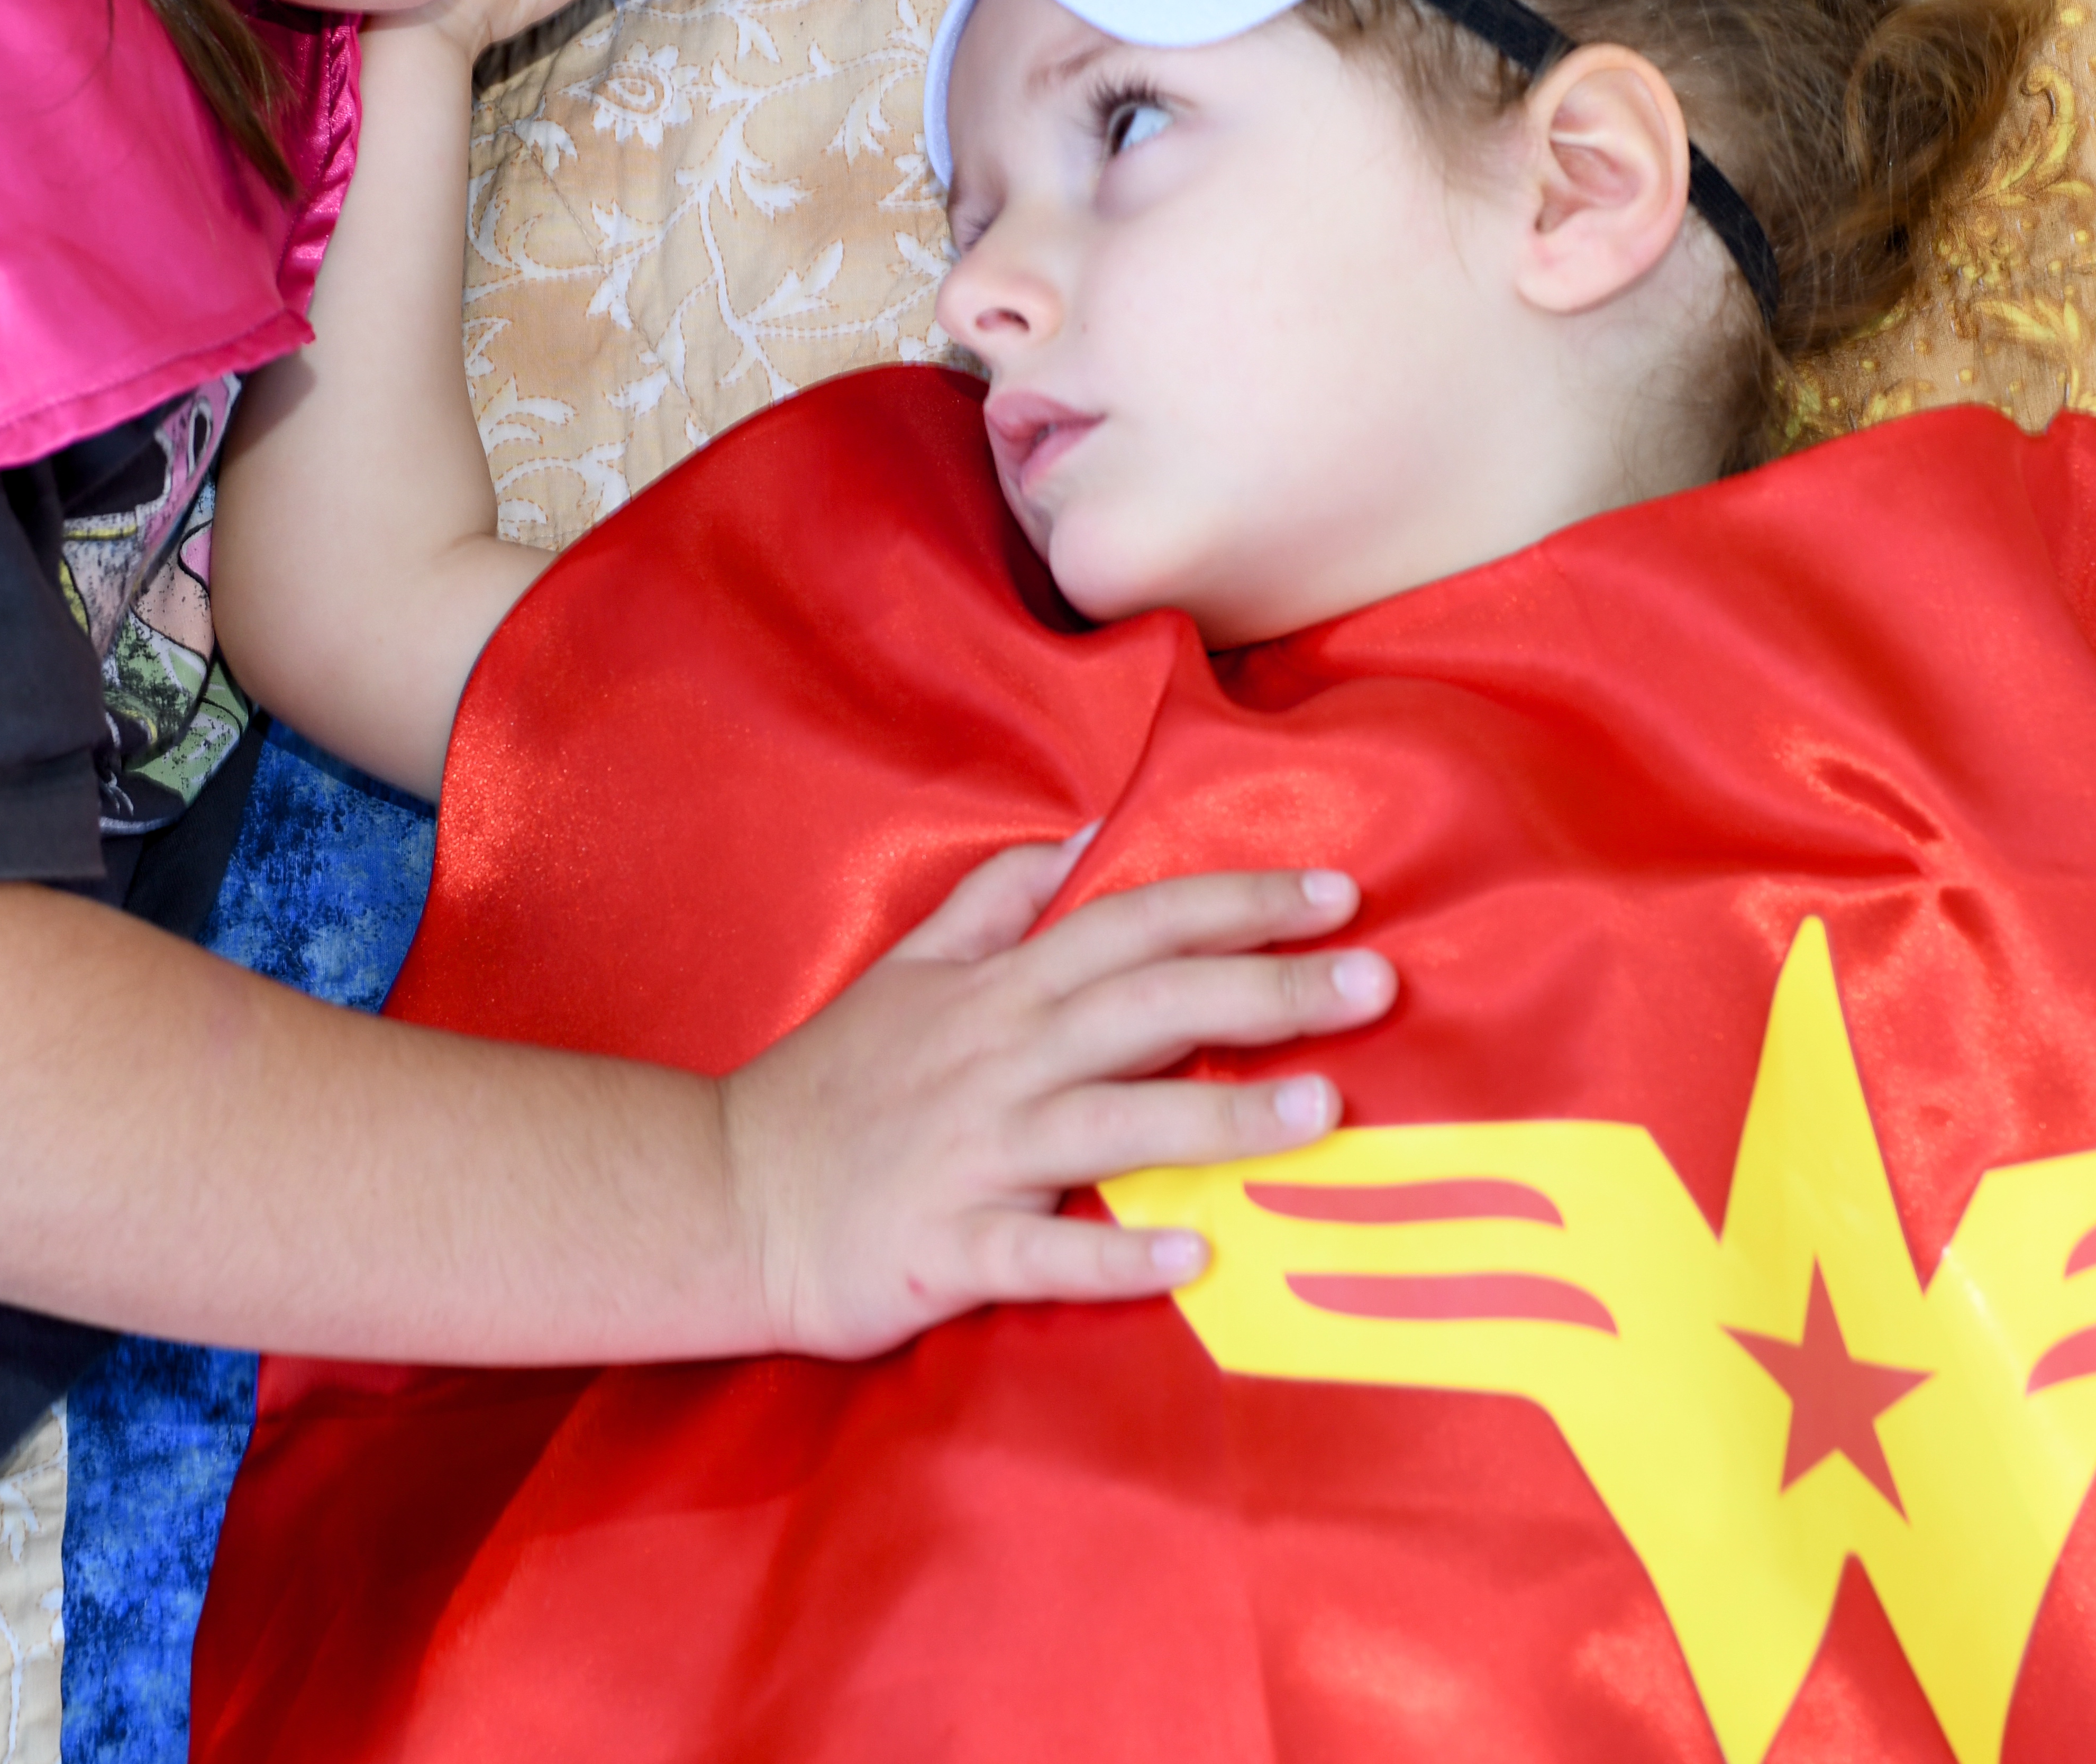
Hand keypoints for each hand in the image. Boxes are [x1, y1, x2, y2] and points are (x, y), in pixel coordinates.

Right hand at [716, 836, 1398, 1359]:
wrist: (719, 1196)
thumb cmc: (830, 1089)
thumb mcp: (906, 971)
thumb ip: (995, 903)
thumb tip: (1081, 838)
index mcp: (998, 993)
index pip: (1134, 927)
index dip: (1235, 905)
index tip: (1334, 895)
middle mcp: (998, 1061)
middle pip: (1147, 1008)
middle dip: (1265, 990)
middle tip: (1376, 981)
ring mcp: (975, 1155)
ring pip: (1113, 1125)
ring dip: (1220, 1116)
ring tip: (1325, 1109)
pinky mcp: (948, 1246)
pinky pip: (1043, 1252)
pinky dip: (1114, 1254)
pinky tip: (1192, 1256)